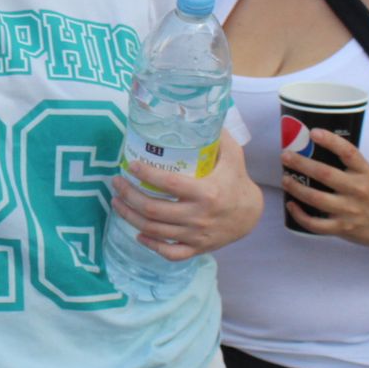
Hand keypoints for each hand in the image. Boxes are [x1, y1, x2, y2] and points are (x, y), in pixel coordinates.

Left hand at [109, 130, 261, 258]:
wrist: (251, 215)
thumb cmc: (237, 181)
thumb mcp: (232, 156)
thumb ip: (217, 136)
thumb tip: (200, 114)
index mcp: (207, 192)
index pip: (168, 184)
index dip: (146, 175)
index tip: (130, 165)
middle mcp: (199, 216)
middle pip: (153, 209)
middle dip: (129, 196)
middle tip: (116, 183)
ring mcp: (196, 235)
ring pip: (154, 230)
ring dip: (130, 216)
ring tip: (117, 202)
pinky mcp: (197, 249)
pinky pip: (170, 253)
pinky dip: (151, 245)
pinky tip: (139, 233)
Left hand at [279, 128, 368, 249]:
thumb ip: (351, 167)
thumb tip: (319, 152)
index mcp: (366, 173)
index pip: (348, 152)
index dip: (330, 141)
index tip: (313, 132)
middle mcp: (357, 190)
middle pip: (324, 174)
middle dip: (301, 163)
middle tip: (286, 155)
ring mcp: (349, 211)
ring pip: (315, 197)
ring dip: (296, 187)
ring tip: (285, 178)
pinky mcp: (342, 228)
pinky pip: (315, 223)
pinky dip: (300, 215)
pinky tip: (291, 205)